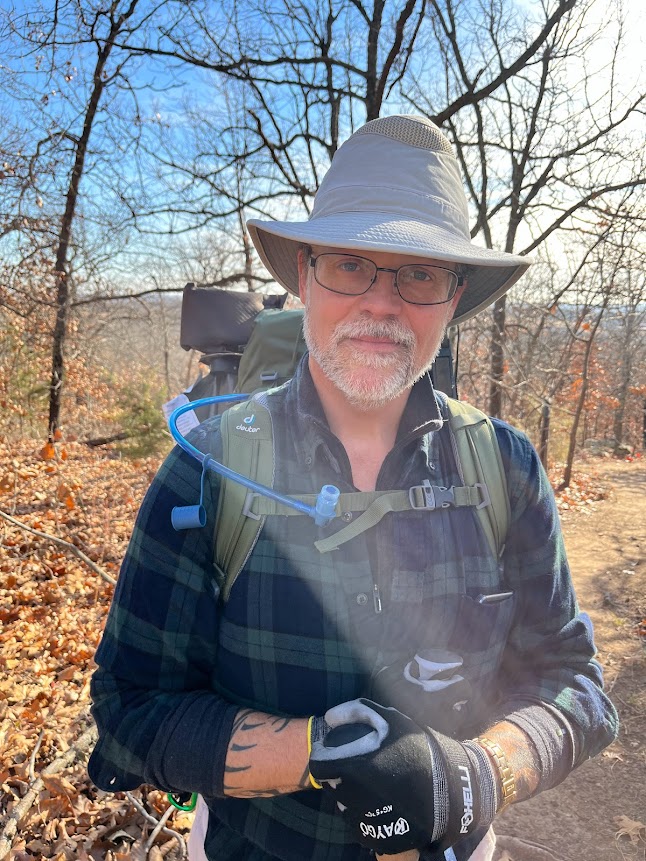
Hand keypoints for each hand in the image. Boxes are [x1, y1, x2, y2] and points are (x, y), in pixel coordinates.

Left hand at [309, 699, 496, 854]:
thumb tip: (330, 718)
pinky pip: (362, 829)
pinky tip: (380, 804)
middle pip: (332, 789)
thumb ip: (357, 712)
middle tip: (356, 770)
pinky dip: (365, 818)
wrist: (457, 788)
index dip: (325, 760)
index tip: (335, 756)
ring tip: (370, 786)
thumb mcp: (392, 720)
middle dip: (339, 778)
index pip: (321, 767)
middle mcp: (361, 798)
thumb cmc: (421, 749)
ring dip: (350, 798)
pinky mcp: (384, 839)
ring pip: (345, 810)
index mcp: (360, 767)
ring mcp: (372, 821)